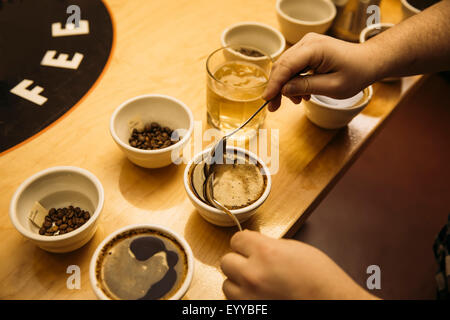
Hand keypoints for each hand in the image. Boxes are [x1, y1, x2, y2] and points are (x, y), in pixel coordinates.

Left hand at [220, 230, 376, 299]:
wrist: (332, 303)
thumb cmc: (320, 278)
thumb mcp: (295, 249)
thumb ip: (268, 245)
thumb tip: (252, 244)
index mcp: (265, 252)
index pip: (236, 239)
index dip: (245, 242)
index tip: (249, 246)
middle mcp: (253, 274)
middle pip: (226, 261)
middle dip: (239, 261)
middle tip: (253, 264)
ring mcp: (250, 297)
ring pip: (227, 284)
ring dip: (238, 282)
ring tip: (257, 282)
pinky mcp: (252, 312)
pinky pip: (235, 302)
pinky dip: (243, 298)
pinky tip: (258, 295)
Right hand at [262, 33, 377, 111]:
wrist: (368, 62)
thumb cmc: (356, 73)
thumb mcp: (333, 87)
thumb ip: (306, 86)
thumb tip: (284, 90)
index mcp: (315, 48)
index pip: (287, 66)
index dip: (275, 84)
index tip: (267, 100)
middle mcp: (308, 42)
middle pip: (282, 66)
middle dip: (277, 87)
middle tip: (274, 107)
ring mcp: (306, 44)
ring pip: (286, 67)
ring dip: (286, 86)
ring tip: (298, 101)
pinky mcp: (307, 50)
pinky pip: (293, 66)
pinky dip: (293, 81)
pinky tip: (302, 93)